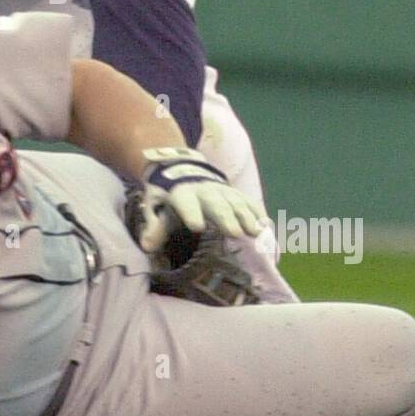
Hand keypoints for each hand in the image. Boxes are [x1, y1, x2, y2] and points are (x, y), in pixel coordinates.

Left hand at [132, 147, 270, 252]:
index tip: (197, 226)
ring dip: (248, 217)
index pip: (186, 202)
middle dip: (226, 217)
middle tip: (235, 232)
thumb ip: (154, 227)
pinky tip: (267, 230)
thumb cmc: (168, 196)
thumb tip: (147, 246)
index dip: (192, 213)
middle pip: (217, 204)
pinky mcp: (236, 195)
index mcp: (182, 193)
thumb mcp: (156, 207)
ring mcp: (224, 192)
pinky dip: (259, 216)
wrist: (182, 170)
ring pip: (237, 203)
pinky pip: (250, 204)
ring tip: (257, 233)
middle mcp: (205, 191)